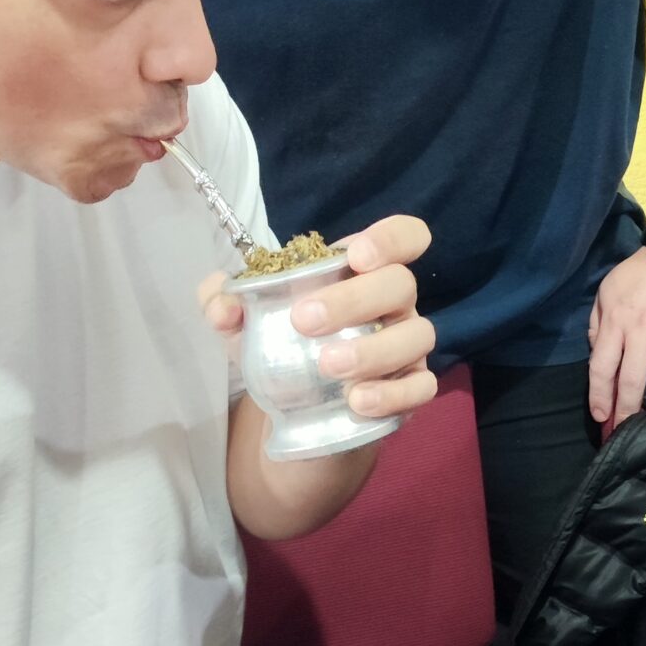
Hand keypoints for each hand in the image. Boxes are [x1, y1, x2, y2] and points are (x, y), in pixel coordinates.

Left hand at [199, 217, 439, 426]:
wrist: (293, 408)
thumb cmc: (281, 344)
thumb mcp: (244, 321)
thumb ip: (224, 302)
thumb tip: (223, 306)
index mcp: (360, 271)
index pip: (402, 237)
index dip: (389, 239)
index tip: (356, 255)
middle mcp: (393, 302)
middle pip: (400, 284)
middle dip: (354, 299)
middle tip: (304, 322)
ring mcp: (407, 346)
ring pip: (417, 336)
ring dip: (373, 350)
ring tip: (328, 367)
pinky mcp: (411, 388)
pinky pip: (422, 387)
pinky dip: (393, 394)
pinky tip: (356, 401)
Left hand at [588, 247, 645, 426]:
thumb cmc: (640, 271)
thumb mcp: (607, 290)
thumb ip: (597, 322)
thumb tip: (595, 353)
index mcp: (617, 322)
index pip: (602, 368)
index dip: (599, 397)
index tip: (601, 416)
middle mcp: (643, 331)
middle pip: (633, 381)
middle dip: (627, 411)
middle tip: (625, 428)